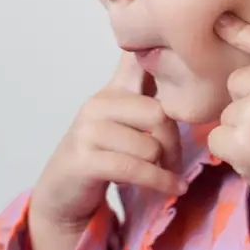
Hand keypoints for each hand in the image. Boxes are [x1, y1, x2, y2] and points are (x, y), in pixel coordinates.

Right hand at [31, 52, 185, 233]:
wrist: (62, 192)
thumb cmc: (103, 153)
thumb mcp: (124, 118)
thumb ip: (148, 95)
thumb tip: (186, 69)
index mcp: (113, 89)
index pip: (134, 60)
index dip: (160, 58)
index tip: (187, 63)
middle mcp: (98, 103)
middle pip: (159, 114)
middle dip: (173, 142)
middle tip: (175, 159)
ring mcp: (89, 131)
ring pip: (150, 146)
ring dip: (163, 167)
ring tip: (163, 173)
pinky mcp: (85, 160)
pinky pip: (135, 169)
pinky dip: (160, 181)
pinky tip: (174, 186)